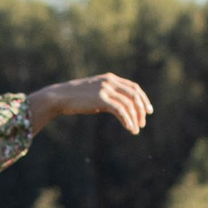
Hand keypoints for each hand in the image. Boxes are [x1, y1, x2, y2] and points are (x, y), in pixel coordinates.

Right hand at [26, 74, 152, 138]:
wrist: (59, 96)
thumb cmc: (75, 97)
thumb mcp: (94, 93)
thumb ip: (108, 96)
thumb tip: (119, 108)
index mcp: (110, 78)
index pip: (133, 87)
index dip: (143, 99)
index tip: (148, 111)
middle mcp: (109, 81)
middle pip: (134, 95)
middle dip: (141, 110)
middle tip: (143, 123)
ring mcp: (105, 89)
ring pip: (128, 104)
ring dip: (134, 118)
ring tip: (136, 129)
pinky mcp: (101, 99)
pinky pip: (120, 110)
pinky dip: (127, 120)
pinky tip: (129, 128)